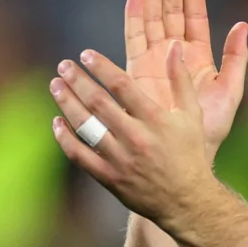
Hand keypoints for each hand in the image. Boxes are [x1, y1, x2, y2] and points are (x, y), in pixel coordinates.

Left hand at [49, 44, 213, 229]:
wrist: (186, 200)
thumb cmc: (190, 153)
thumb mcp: (192, 114)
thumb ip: (181, 79)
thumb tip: (173, 46)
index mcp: (156, 120)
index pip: (122, 86)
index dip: (101, 67)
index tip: (85, 54)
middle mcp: (136, 138)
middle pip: (98, 103)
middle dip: (78, 81)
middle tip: (63, 65)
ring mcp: (120, 159)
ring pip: (85, 127)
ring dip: (67, 103)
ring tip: (56, 85)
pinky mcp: (108, 177)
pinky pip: (80, 155)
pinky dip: (65, 138)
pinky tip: (57, 121)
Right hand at [126, 0, 247, 162]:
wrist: (184, 154)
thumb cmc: (209, 130)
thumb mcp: (229, 91)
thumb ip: (236, 58)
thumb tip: (244, 25)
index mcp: (196, 58)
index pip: (194, 16)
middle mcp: (173, 56)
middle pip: (171, 12)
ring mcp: (154, 62)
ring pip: (153, 19)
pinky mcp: (136, 71)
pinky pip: (134, 38)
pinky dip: (135, 16)